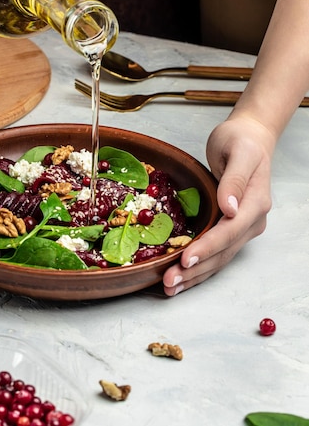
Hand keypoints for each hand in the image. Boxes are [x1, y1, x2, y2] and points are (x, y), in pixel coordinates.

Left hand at [162, 116, 274, 294]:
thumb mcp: (238, 152)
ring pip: (219, 258)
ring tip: (170, 286)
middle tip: (169, 281)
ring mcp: (242, 227)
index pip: (230, 231)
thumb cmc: (241, 141)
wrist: (250, 138)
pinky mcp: (230, 228)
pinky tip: (181, 276)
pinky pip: (215, 252)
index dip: (208, 247)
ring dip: (195, 275)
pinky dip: (198, 267)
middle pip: (223, 252)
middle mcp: (251, 220)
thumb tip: (230, 208)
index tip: (186, 258)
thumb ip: (235, 179)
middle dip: (196, 269)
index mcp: (255, 203)